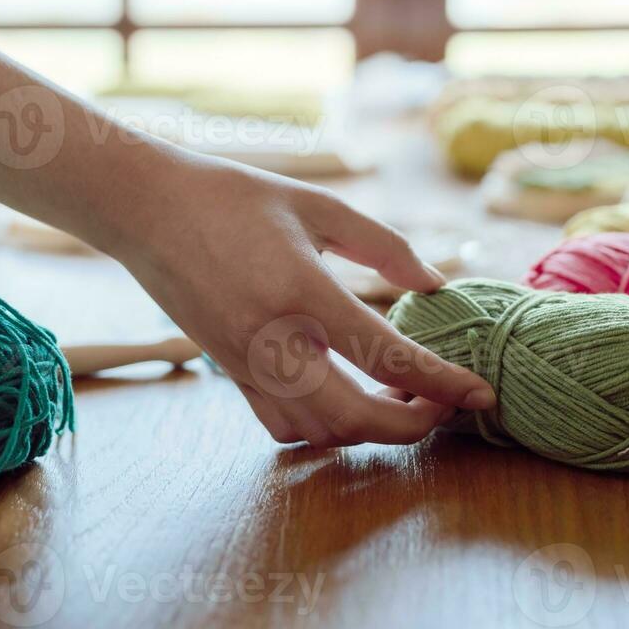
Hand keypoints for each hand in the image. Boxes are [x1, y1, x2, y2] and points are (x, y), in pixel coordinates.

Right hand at [114, 155, 495, 447]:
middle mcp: (273, 339)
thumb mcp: (317, 205)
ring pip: (319, 431)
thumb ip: (383, 245)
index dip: (442, 382)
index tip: (482, 392)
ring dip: (368, 429)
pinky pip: (281, 425)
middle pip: (356, 417)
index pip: (387, 357)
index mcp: (302, 291)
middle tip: (445, 404)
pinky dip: (322, 428)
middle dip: (413, 424)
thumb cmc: (234, 196)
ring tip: (399, 398)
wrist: (147, 210)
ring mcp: (245, 364)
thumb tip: (434, 285)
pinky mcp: (228, 372)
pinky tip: (346, 400)